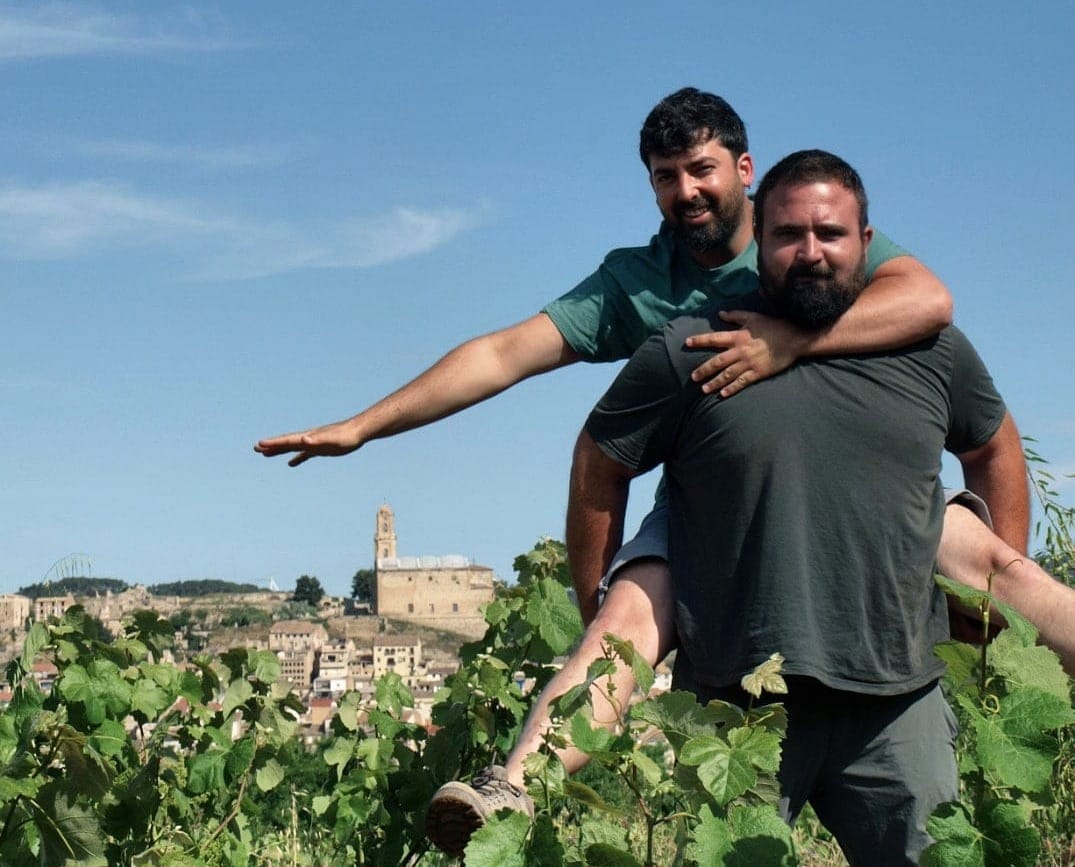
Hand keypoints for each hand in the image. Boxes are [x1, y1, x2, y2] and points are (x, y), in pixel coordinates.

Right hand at [254, 417, 363, 466]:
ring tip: (265, 455)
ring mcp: (314, 443)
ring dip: (279, 451)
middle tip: (255, 448)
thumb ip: (317, 440)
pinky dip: (297, 458)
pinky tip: (291, 464)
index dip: (273, 443)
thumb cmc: (346, 436)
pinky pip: (305, 454)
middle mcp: (308, 439)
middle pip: (286, 443)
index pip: (287, 441)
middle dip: (271, 446)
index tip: (259, 444)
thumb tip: (304, 439)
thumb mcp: (332, 440)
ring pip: (293, 448)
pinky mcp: (321, 449)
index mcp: (308, 437)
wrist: (358, 432)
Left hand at [685, 310, 804, 396]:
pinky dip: (731, 388)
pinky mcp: (758, 373)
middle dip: (703, 370)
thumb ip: (735, 316)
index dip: (700, 340)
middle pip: (717, 362)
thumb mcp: (753, 317)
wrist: (793, 339)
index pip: (714, 338)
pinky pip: (742, 382)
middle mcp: (740, 351)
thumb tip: (720, 313)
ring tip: (704, 389)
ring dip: (714, 383)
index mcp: (738, 337)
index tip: (687, 342)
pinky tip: (722, 394)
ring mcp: (749, 363)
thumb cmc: (773, 326)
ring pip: (727, 375)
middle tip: (693, 377)